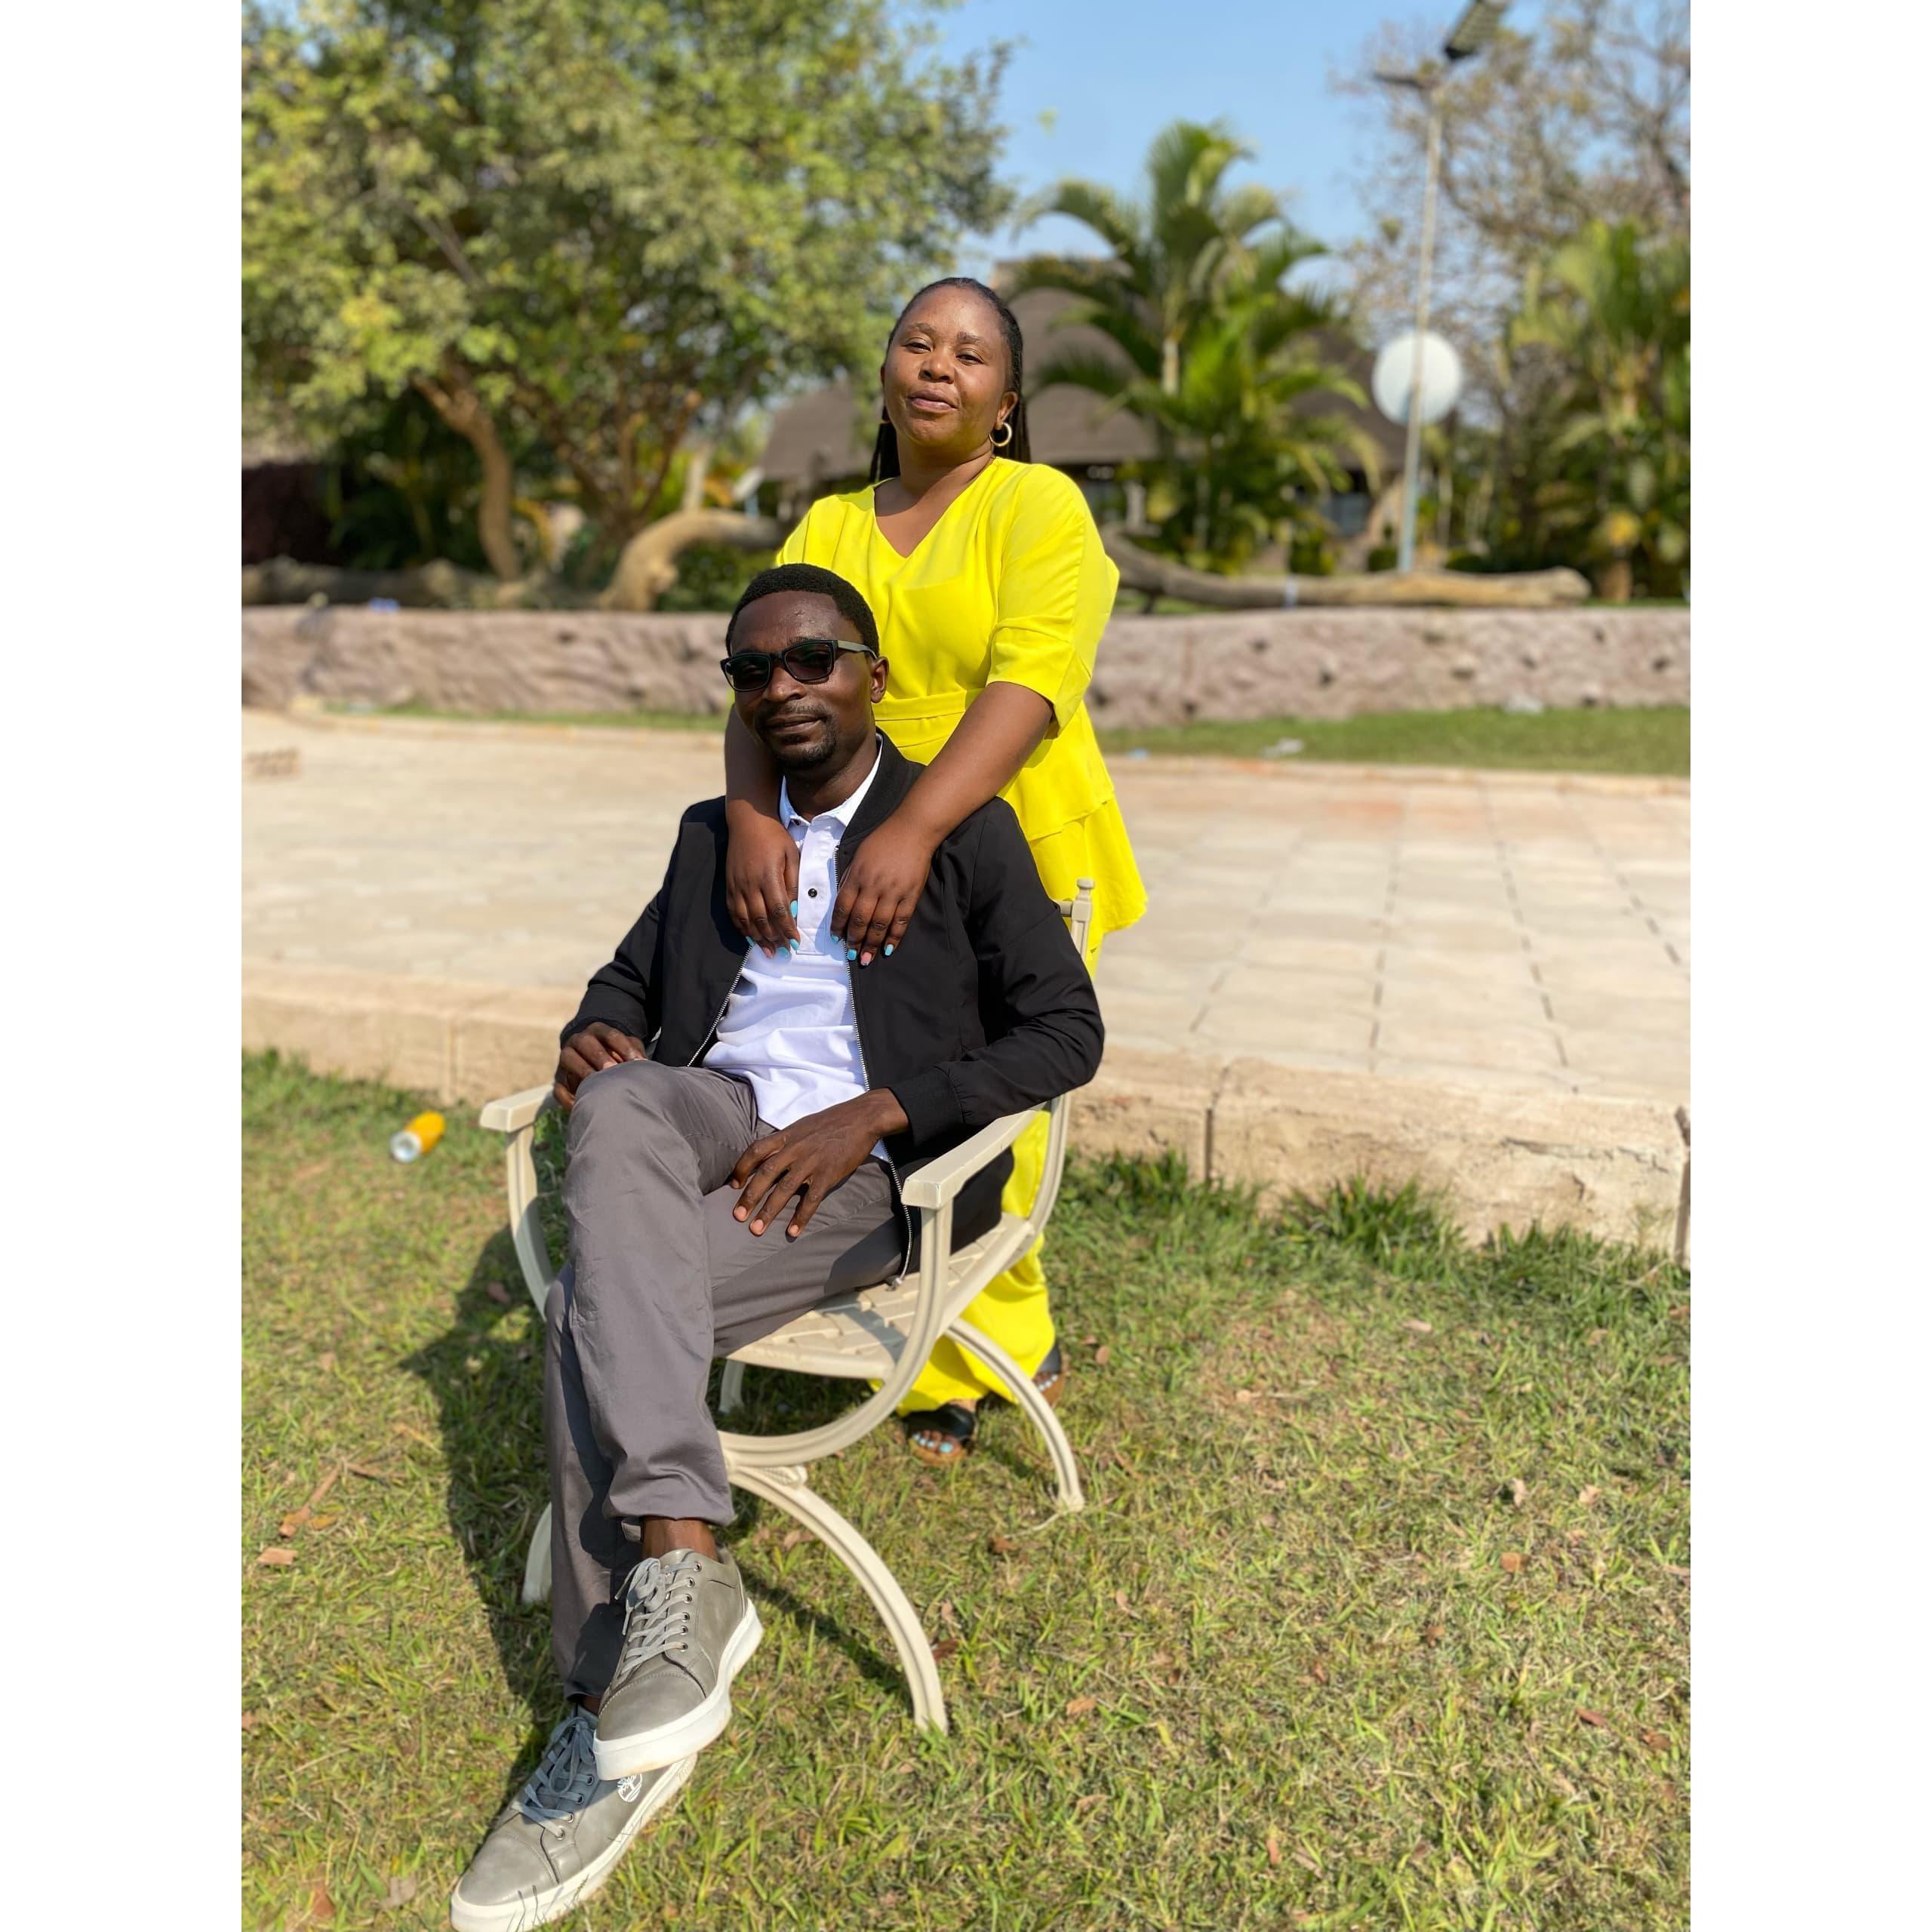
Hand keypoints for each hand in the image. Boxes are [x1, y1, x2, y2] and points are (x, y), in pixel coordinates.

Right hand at [553, 1023, 646, 1109]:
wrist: (594, 1061)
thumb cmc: (617, 1055)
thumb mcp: (627, 1049)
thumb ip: (635, 1053)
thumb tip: (643, 1066)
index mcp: (598, 1031)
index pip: (610, 1034)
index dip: (623, 1047)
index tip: (637, 1062)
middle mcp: (579, 1040)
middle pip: (585, 1042)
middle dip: (599, 1055)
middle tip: (612, 1069)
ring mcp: (567, 1058)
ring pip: (568, 1058)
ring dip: (583, 1070)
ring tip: (596, 1084)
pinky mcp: (560, 1079)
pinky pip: (559, 1087)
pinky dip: (567, 1096)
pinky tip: (580, 1104)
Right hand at [725, 806, 800, 956]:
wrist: (747, 820)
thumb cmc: (774, 836)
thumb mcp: (791, 855)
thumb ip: (792, 882)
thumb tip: (793, 909)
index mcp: (769, 876)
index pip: (779, 910)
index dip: (787, 929)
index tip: (795, 942)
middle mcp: (750, 883)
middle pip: (762, 919)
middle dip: (774, 938)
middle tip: (784, 952)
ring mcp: (737, 885)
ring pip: (746, 920)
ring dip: (758, 938)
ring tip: (769, 952)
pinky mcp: (729, 885)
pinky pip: (734, 913)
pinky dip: (743, 928)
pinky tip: (751, 938)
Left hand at [729, 1092, 908, 1237]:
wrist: (862, 1117)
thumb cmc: (833, 1121)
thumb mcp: (803, 1126)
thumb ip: (787, 1141)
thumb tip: (771, 1155)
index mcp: (787, 1136)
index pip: (756, 1151)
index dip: (742, 1168)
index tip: (734, 1185)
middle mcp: (795, 1149)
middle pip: (765, 1174)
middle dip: (749, 1197)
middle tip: (737, 1217)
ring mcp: (811, 1162)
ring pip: (784, 1189)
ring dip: (768, 1211)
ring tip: (756, 1230)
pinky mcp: (828, 1174)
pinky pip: (811, 1199)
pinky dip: (800, 1216)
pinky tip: (792, 1231)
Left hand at [830, 812, 936, 963]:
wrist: (911, 830)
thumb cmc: (882, 841)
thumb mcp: (858, 856)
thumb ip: (850, 878)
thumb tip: (844, 901)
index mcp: (857, 876)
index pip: (843, 907)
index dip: (838, 926)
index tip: (836, 938)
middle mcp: (873, 886)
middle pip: (860, 920)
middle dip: (854, 940)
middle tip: (851, 955)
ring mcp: (893, 892)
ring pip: (879, 925)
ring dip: (871, 944)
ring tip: (866, 958)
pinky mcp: (910, 895)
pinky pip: (901, 921)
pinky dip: (894, 937)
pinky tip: (888, 949)